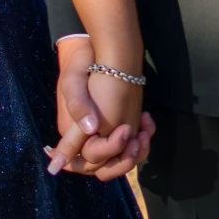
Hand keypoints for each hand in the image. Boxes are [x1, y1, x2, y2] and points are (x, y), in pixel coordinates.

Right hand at [49, 35, 154, 180]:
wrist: (95, 49)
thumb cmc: (80, 64)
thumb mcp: (73, 81)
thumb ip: (78, 106)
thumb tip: (91, 129)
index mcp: (72, 132)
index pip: (85, 160)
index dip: (105, 154)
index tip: (124, 135)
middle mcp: (87, 139)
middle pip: (103, 169)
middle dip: (122, 160)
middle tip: (136, 139)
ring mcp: (104, 135)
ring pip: (119, 161)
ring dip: (134, 153)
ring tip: (144, 132)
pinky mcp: (118, 127)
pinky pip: (129, 147)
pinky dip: (141, 141)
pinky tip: (146, 121)